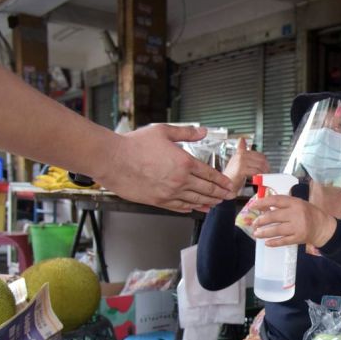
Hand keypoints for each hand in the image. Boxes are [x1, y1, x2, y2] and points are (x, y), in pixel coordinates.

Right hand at [98, 124, 234, 212]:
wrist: (111, 159)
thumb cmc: (134, 145)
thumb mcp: (163, 131)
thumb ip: (186, 133)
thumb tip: (202, 131)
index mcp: (184, 162)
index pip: (210, 174)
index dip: (221, 181)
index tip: (228, 184)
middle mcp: (180, 180)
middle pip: (206, 190)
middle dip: (220, 194)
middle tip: (229, 196)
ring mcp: (169, 193)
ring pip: (195, 200)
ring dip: (208, 202)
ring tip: (216, 203)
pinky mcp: (158, 201)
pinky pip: (179, 207)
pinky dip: (190, 208)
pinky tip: (195, 208)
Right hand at [223, 138, 269, 198]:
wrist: (224, 186)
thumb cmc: (232, 178)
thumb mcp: (239, 165)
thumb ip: (248, 160)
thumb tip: (259, 159)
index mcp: (241, 153)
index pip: (259, 153)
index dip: (265, 161)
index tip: (267, 167)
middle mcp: (240, 155)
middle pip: (261, 159)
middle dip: (267, 167)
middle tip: (268, 173)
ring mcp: (240, 161)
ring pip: (259, 165)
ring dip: (265, 172)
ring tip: (265, 177)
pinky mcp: (241, 169)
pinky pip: (255, 171)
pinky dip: (259, 176)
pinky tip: (259, 179)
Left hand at [251, 195, 336, 247]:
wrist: (323, 227)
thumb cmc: (309, 213)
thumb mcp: (298, 204)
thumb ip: (283, 205)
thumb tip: (263, 208)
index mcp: (295, 203)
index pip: (276, 200)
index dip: (262, 202)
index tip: (252, 206)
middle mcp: (296, 214)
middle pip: (273, 216)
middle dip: (260, 220)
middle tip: (254, 223)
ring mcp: (298, 227)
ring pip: (276, 230)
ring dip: (264, 232)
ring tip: (256, 234)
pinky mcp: (299, 238)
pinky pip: (283, 241)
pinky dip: (274, 242)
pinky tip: (267, 243)